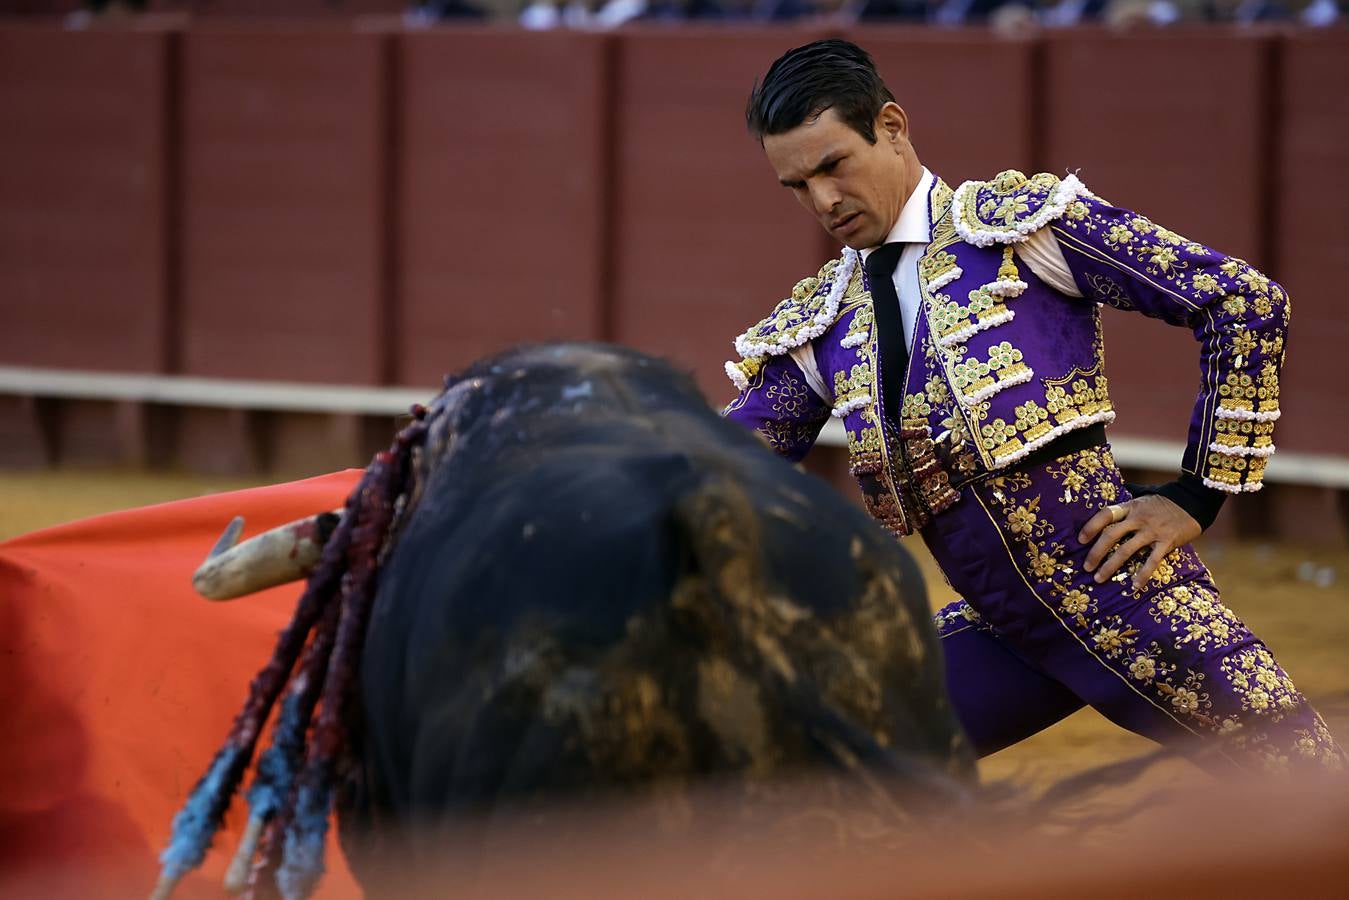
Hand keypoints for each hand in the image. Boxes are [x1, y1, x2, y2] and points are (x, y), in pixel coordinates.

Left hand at [1078, 495, 1201, 590]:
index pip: (1105, 515)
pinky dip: (1142, 575)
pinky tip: (1134, 586)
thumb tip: (1109, 506)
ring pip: (1126, 551)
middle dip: (1095, 553)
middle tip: (1086, 567)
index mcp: (1130, 507)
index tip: (1080, 540)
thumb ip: (1127, 504)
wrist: (1194, 499)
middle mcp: (1138, 519)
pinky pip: (1152, 561)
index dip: (1091, 527)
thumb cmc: (1165, 501)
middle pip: (1111, 535)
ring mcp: (1152, 531)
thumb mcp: (1143, 497)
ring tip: (1099, 578)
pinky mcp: (1167, 542)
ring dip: (1110, 566)